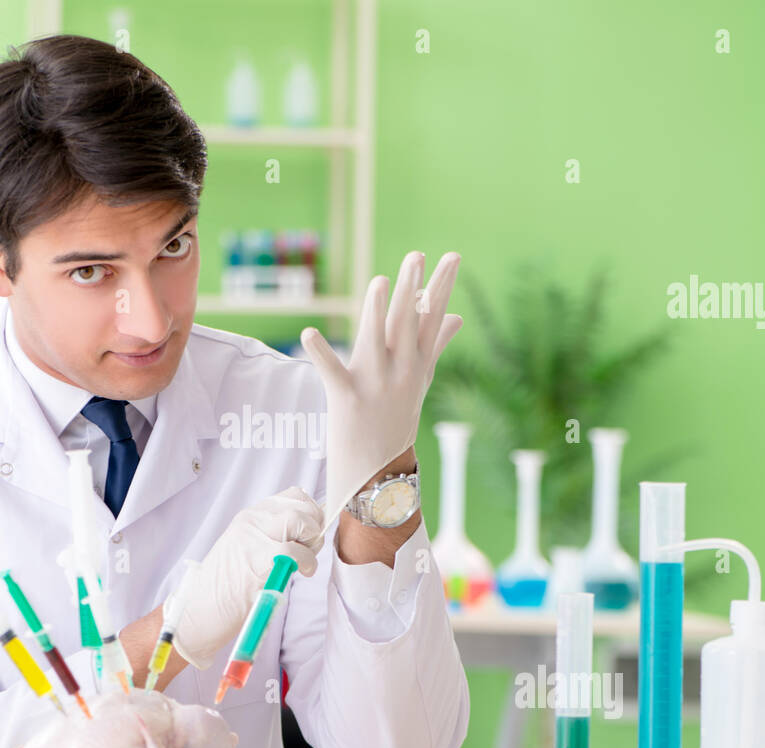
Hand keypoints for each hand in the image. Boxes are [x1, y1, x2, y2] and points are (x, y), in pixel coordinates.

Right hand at [172, 488, 323, 670]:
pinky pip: (296, 551)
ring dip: (312, 543)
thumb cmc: (225, 588)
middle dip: (316, 527)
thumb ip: (272, 536)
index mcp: (249, 517)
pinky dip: (308, 562)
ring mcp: (253, 539)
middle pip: (300, 506)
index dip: (310, 512)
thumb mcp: (246, 549)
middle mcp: (250, 522)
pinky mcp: (258, 561)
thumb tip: (309, 532)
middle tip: (311, 549)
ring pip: (300, 522)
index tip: (312, 532)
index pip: (292, 496)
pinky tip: (302, 572)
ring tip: (305, 563)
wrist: (197, 612)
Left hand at [300, 250, 462, 516]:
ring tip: (379, 281)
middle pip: (407, 324)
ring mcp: (376, 385)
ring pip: (376, 341)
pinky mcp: (347, 399)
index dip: (442, 287)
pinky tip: (307, 333)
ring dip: (375, 312)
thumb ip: (435, 344)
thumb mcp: (420, 380)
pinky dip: (319, 353)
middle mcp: (401, 372)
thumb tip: (457, 316)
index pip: (433, 318)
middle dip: (412, 290)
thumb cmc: (397, 420)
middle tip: (416, 256)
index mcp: (417, 364)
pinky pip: (332, 372)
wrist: (378, 474)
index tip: (453, 256)